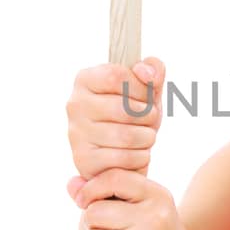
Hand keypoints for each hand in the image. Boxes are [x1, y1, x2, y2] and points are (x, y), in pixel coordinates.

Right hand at [65, 58, 165, 202]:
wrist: (124, 153)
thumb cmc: (134, 116)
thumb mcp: (147, 89)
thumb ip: (153, 69)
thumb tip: (146, 72)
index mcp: (86, 79)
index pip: (116, 76)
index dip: (141, 88)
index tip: (147, 96)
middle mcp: (76, 104)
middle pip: (125, 109)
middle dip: (148, 116)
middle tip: (149, 120)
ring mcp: (77, 133)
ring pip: (127, 136)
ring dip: (147, 138)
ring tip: (144, 136)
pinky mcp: (84, 159)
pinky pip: (124, 158)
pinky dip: (140, 157)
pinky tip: (136, 153)